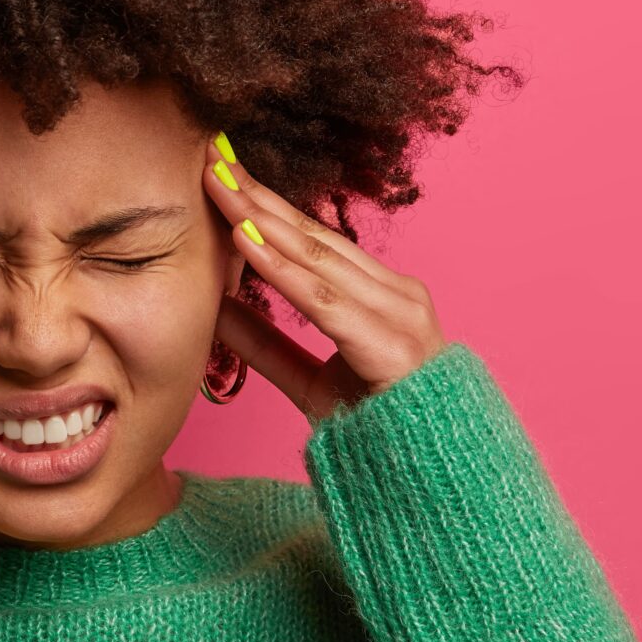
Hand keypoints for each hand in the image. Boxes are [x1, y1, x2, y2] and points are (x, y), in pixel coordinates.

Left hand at [200, 134, 448, 425]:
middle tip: (211, 157)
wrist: (430, 485)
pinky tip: (247, 242)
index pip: (315, 241)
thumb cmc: (377, 434)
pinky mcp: (392, 347)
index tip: (222, 174)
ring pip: (318, 258)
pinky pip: (324, 301)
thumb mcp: (311, 380)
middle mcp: (397, 295)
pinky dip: (282, 269)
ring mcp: (400, 316)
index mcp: (383, 297)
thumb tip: (216, 308)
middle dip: (259, 196)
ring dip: (263, 218)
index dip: (266, 206)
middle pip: (314, 236)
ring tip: (219, 185)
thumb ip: (269, 344)